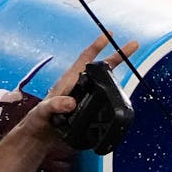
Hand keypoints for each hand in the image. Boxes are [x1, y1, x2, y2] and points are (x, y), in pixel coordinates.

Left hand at [3, 34, 137, 160]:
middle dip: (117, 55)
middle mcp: (77, 85)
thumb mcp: (43, 112)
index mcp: (68, 81)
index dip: (97, 45)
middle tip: (133, 45)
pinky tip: (120, 90)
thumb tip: (70, 102)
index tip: (109, 35)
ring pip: (103, 81)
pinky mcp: (86, 107)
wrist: (40, 136)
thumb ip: (55, 105)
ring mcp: (82, 96)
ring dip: (116, 71)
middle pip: (100, 66)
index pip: (85, 58)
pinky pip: (102, 96)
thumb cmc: (38, 121)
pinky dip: (113, 90)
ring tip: (129, 62)